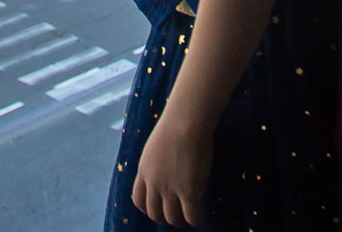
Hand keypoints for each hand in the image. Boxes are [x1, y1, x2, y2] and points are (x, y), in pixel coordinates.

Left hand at [132, 108, 214, 228]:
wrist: (186, 121)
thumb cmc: (176, 124)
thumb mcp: (156, 145)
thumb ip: (157, 161)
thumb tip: (167, 165)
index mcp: (144, 170)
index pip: (138, 200)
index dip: (149, 208)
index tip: (161, 207)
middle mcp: (153, 183)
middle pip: (154, 213)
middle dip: (166, 217)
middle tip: (179, 214)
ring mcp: (170, 189)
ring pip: (172, 218)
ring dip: (182, 220)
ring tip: (192, 216)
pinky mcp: (188, 191)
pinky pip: (191, 216)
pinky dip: (197, 220)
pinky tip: (202, 216)